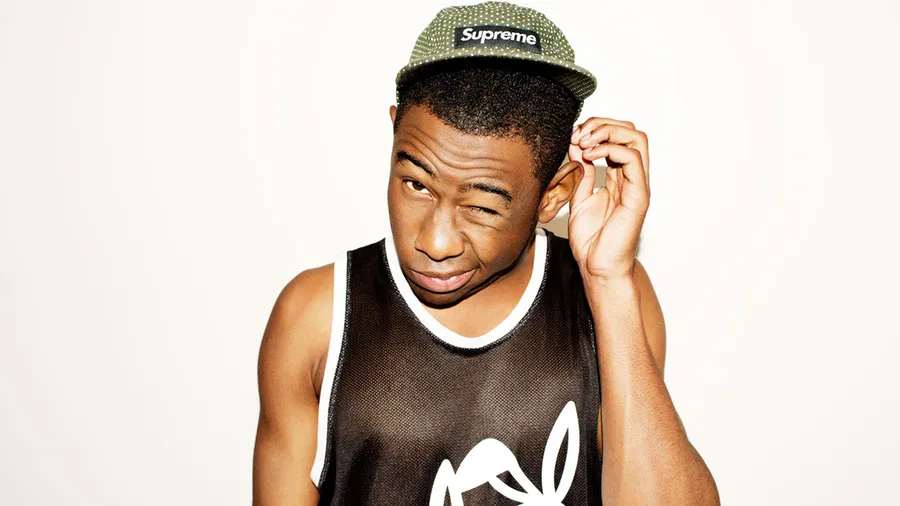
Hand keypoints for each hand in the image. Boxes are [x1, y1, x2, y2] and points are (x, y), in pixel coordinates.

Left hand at [567, 117, 650, 281]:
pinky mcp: (638, 196)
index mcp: (619, 178)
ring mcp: (637, 185)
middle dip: (603, 124)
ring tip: (583, 142)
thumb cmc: (591, 240)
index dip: (597, 129)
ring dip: (607, 132)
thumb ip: (580, 173)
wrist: (597, 267)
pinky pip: (632, 160)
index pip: (618, 138)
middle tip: (579, 134)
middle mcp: (631, 178)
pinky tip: (589, 156)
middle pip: (630, 132)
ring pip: (636, 139)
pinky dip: (609, 150)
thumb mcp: (578, 198)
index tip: (573, 135)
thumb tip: (576, 148)